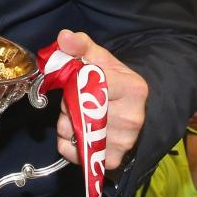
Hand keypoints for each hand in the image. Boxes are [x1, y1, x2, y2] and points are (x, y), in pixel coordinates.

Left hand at [53, 29, 147, 170]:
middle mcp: (132, 118)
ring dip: (66, 123)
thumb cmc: (113, 80)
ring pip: (75, 132)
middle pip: (81, 111)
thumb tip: (64, 37)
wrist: (129, 107)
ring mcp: (124, 142)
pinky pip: (73, 152)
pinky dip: (67, 142)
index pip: (94, 85)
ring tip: (78, 114)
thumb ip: (80, 44)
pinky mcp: (112, 159)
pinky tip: (77, 131)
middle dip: (69, 104)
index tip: (78, 80)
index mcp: (133, 88)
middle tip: (75, 99)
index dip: (76, 83)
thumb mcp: (99, 57)